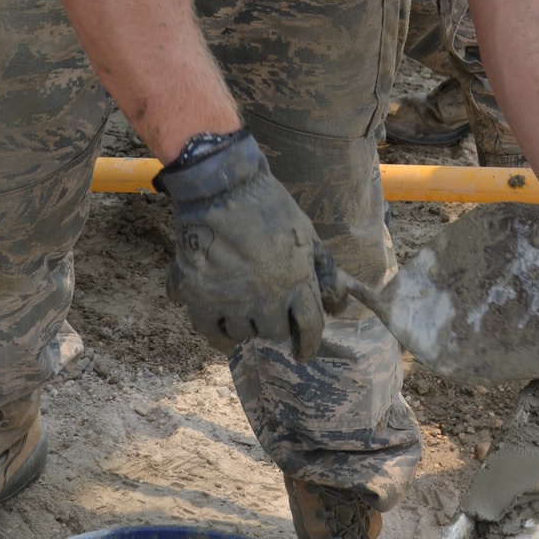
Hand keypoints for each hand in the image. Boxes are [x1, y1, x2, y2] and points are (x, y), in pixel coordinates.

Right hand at [154, 129, 326, 358]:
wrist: (223, 189)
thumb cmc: (269, 207)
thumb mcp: (306, 234)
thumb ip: (322, 269)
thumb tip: (338, 299)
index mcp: (297, 284)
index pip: (310, 328)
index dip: (308, 343)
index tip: (302, 350)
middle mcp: (266, 300)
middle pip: (274, 332)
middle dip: (276, 325)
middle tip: (270, 314)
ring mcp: (232, 302)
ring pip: (242, 334)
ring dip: (247, 327)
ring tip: (245, 315)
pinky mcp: (200, 298)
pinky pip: (209, 331)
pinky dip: (216, 333)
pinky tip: (220, 328)